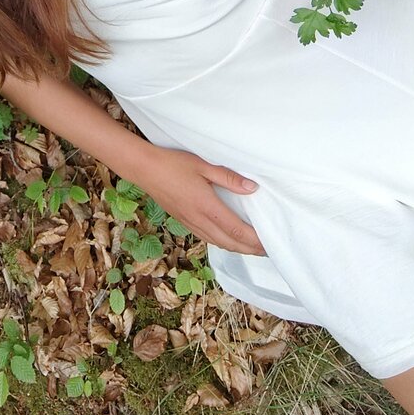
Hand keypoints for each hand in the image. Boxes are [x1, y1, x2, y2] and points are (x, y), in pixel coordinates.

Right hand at [137, 147, 266, 256]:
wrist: (143, 168)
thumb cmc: (172, 163)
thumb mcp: (203, 165)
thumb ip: (229, 178)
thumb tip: (252, 188)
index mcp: (206, 206)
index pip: (236, 230)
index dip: (254, 240)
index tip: (269, 244)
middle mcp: (198, 219)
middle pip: (229, 243)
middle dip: (250, 250)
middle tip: (268, 251)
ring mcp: (189, 222)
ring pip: (218, 243)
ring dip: (237, 249)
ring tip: (252, 248)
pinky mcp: (183, 221)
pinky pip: (207, 238)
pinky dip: (222, 243)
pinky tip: (227, 239)